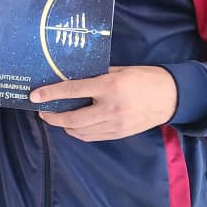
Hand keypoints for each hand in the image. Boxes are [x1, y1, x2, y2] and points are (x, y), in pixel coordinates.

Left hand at [30, 65, 177, 141]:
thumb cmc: (143, 78)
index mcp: (109, 86)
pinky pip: (92, 137)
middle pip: (72, 119)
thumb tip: (71, 77)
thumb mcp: (118, 70)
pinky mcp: (119, 134)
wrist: (171, 97)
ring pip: (80, 131)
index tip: (34, 96)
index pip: (72, 90)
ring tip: (56, 118)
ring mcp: (115, 124)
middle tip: (43, 112)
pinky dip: (79, 132)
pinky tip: (74, 125)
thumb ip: (96, 75)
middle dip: (53, 117)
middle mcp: (110, 107)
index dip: (50, 94)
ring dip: (64, 127)